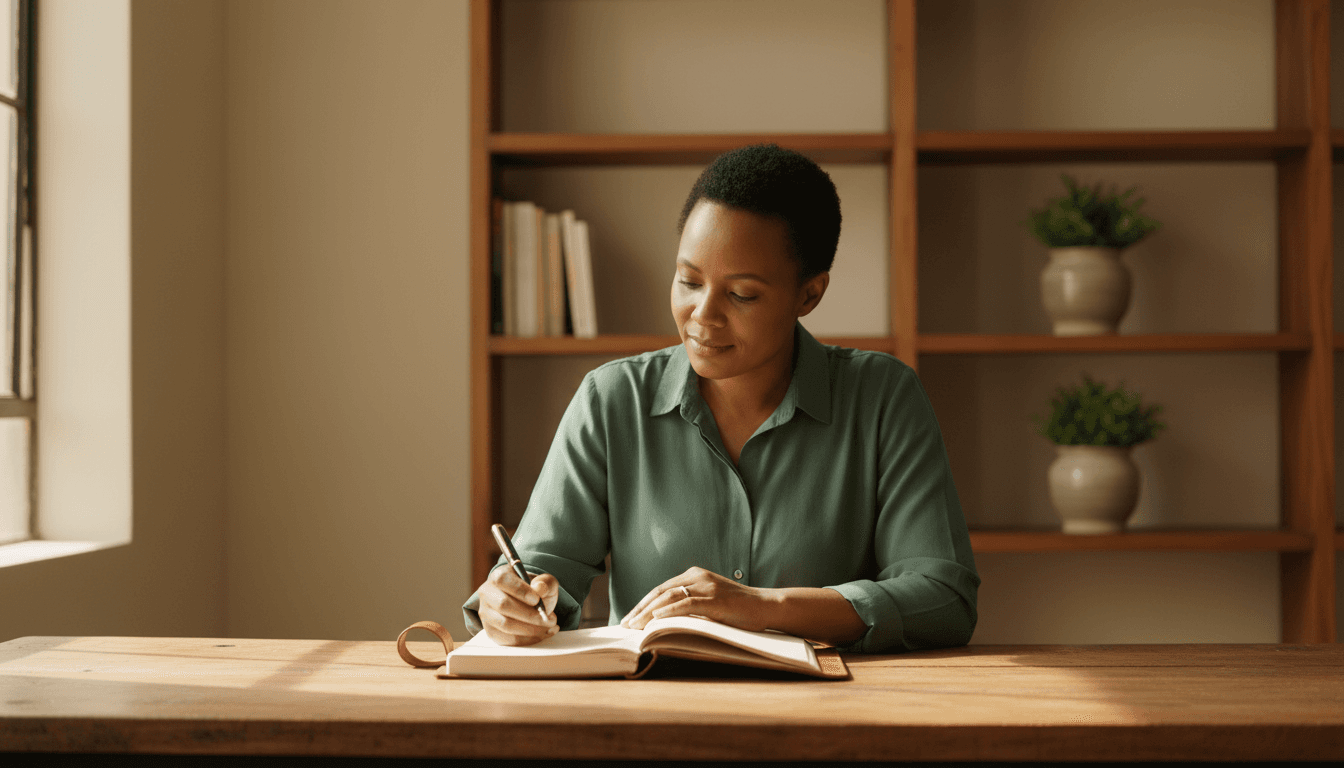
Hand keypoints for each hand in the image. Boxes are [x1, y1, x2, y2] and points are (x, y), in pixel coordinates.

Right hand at [477, 566, 558, 645]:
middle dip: (529, 614)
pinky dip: (529, 639)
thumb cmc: (535, 591)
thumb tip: (539, 588)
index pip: (502, 580)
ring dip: (531, 629)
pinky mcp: (491, 631)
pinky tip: (543, 633)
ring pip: (505, 625)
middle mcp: (488, 594)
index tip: (537, 600)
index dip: (519, 590)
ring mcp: (487, 614)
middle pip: (503, 605)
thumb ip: (545, 582)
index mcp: (499, 576)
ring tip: (548, 626)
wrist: (528, 605)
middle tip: (549, 618)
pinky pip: (508, 639)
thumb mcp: (544, 582)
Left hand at [620, 566, 777, 631]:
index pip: (661, 589)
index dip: (642, 603)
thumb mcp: (709, 604)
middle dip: (640, 608)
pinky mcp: (715, 599)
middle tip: (625, 623)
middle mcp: (697, 577)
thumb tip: (663, 622)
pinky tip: (656, 619)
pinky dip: (669, 612)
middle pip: (660, 591)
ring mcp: (707, 586)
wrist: (766, 606)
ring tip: (635, 625)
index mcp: (694, 576)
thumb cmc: (738, 609)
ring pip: (670, 597)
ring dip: (649, 612)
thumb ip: (690, 606)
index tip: (628, 617)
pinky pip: (687, 604)